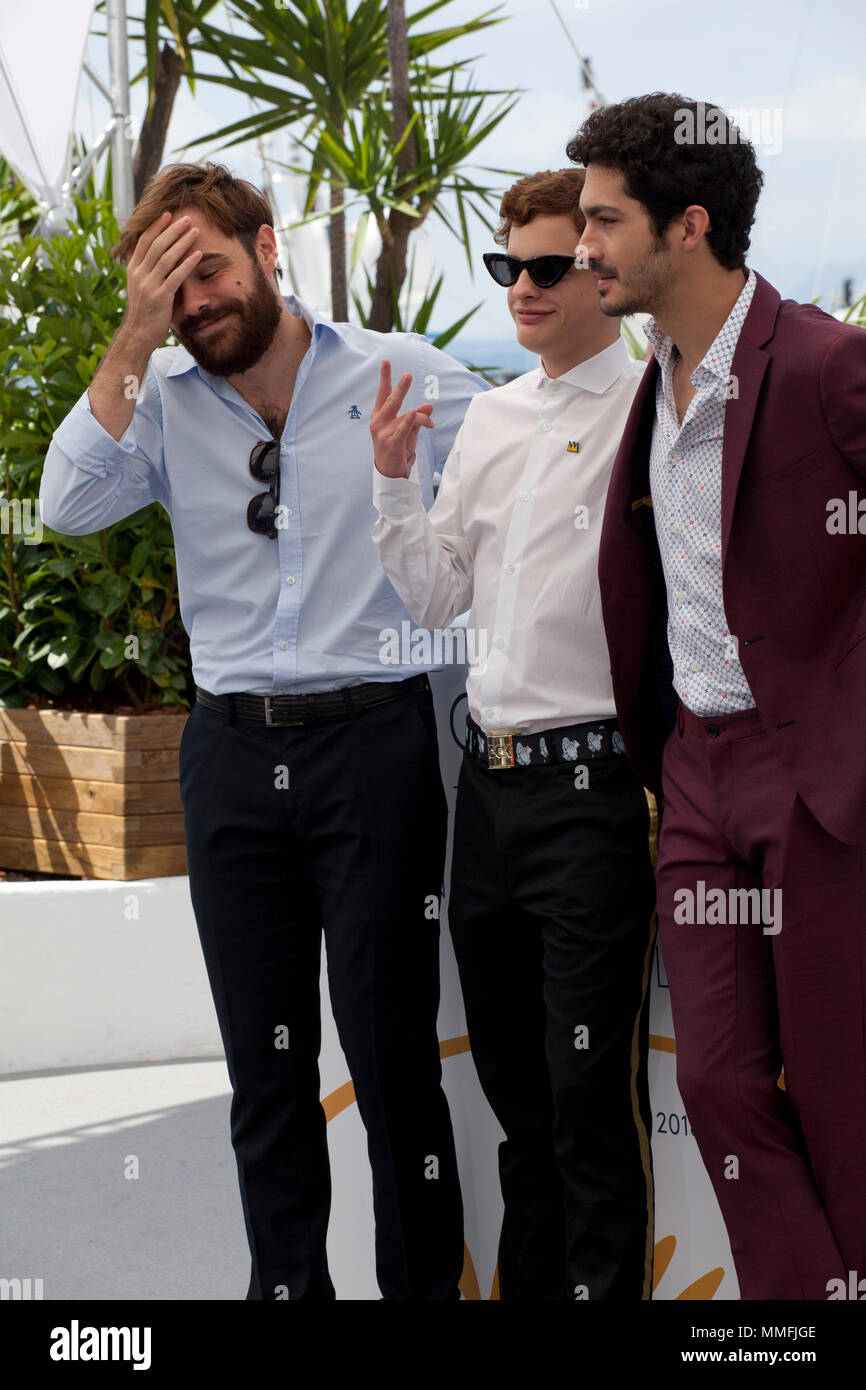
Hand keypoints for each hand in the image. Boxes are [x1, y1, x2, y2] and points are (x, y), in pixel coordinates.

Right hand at [123, 211, 202, 351]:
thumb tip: (157, 254)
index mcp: (133, 269)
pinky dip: (187, 264)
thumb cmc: (144, 310)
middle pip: (156, 245)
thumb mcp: (140, 286)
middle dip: (172, 230)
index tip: (168, 215)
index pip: (144, 241)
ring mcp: (149, 285)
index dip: (156, 226)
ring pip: (166, 257)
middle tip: (187, 218)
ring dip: (182, 242)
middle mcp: (138, 274)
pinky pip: (175, 276)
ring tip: (195, 231)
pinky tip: (198, 254)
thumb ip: (147, 270)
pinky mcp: (160, 297)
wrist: (138, 335)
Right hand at [370, 359, 433, 477]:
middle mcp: (378, 422)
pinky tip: (414, 412)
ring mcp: (383, 433)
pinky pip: (402, 429)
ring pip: (405, 416)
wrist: (388, 472)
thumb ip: (418, 418)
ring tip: (429, 416)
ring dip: (421, 417)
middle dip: (400, 388)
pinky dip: (409, 420)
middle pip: (391, 401)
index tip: (385, 361)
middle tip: (408, 375)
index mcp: (379, 416)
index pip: (383, 394)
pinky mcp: (391, 443)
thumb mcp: (408, 430)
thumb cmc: (397, 448)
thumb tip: (429, 406)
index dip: (385, 378)